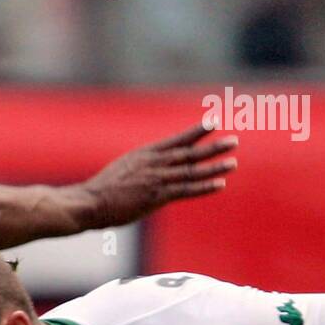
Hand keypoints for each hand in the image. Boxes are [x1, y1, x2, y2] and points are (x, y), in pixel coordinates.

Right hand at [80, 123, 238, 228]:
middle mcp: (154, 164)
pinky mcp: (156, 197)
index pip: (177, 140)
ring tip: (233, 161)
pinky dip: (203, 187)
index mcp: (146, 155)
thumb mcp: (122, 172)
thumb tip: (146, 175)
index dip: (196, 132)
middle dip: (213, 147)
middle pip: (189, 152)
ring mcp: (156, 180)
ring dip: (214, 166)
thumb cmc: (101, 191)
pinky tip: (220, 184)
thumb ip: (139, 171)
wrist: (89, 202)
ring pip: (191, 170)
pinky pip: (185, 190)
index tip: (213, 123)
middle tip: (234, 141)